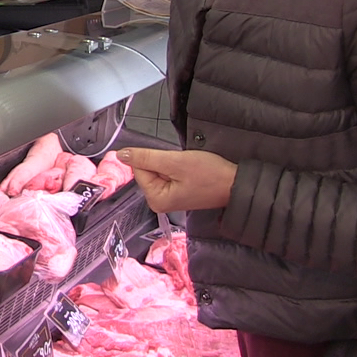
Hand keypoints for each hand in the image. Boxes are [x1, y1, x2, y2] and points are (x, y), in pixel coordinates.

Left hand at [115, 147, 235, 213]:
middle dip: (163, 161)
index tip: (172, 161)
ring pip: (157, 169)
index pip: (138, 168)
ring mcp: (167, 197)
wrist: (234, 183)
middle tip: (182, 166)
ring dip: (171, 163)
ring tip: (188, 169)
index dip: (155, 159)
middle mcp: (158, 202)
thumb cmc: (210, 175)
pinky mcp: (176, 191)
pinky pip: (167, 172)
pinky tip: (189, 171)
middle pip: (147, 169)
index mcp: (155, 199)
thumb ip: (146, 157)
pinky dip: (176, 167)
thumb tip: (122, 154)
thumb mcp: (175, 162)